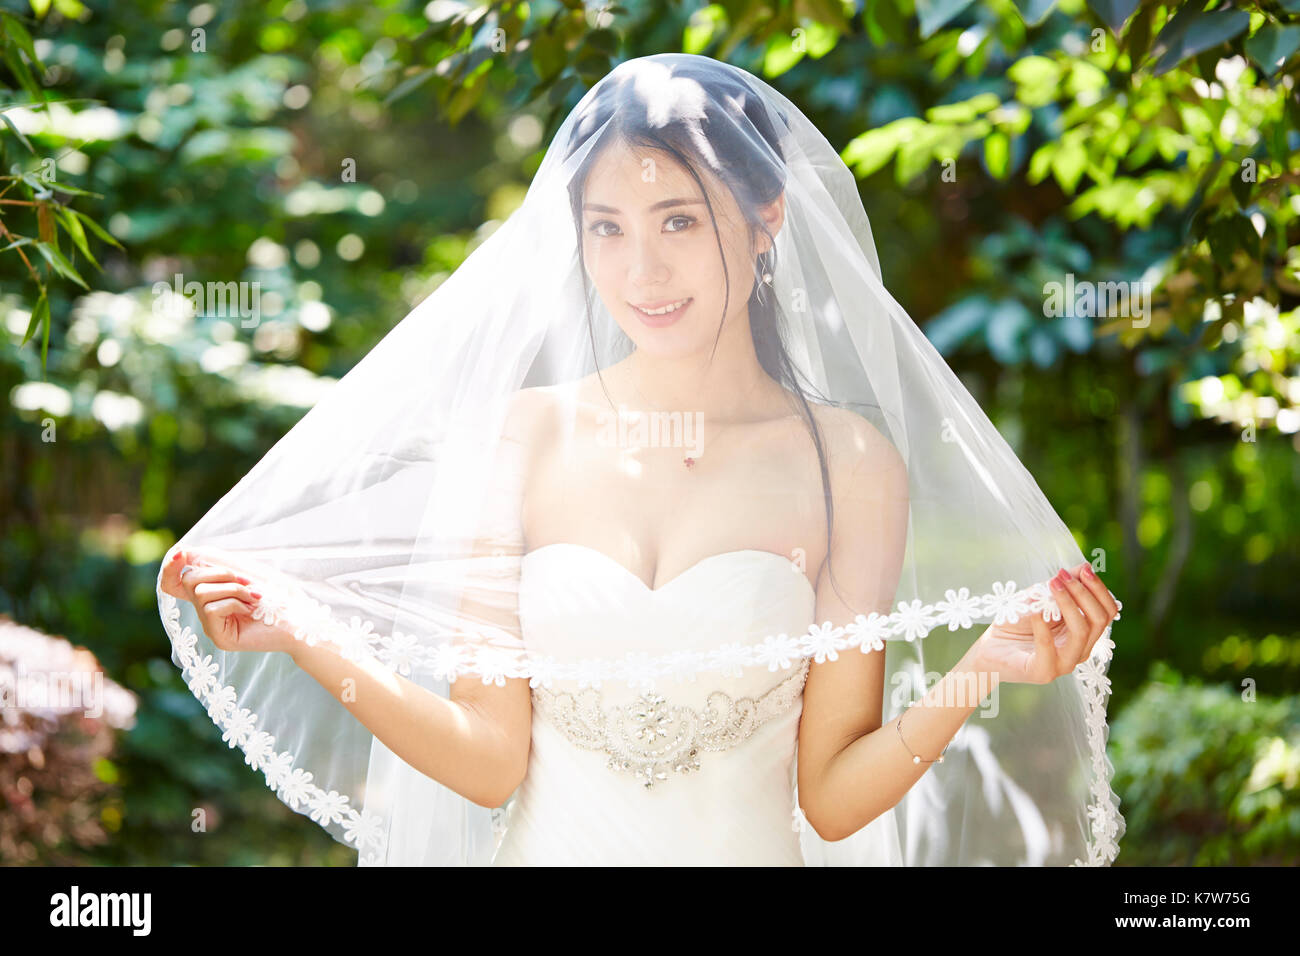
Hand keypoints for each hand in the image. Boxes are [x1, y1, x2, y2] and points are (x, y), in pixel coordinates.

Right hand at [161, 549, 293, 654]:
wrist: (300, 618)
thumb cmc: (277, 594)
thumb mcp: (245, 572)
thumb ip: (216, 563)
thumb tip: (184, 552)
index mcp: (211, 595)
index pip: (175, 583)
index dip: (170, 568)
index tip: (181, 553)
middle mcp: (206, 611)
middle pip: (189, 581)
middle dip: (220, 574)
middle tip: (246, 582)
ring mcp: (212, 626)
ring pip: (201, 593)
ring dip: (233, 589)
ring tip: (254, 597)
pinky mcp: (219, 638)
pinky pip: (212, 609)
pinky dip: (235, 603)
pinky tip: (252, 609)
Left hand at [968, 561, 1118, 684]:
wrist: (989, 649)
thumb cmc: (1016, 623)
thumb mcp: (1039, 599)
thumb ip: (1061, 586)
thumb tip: (1085, 566)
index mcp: (1085, 634)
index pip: (1108, 612)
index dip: (1098, 589)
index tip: (1083, 569)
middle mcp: (1080, 650)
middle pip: (1099, 620)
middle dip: (1084, 593)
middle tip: (1062, 575)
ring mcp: (1064, 664)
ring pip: (1081, 632)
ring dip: (1068, 603)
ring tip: (1052, 585)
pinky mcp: (1043, 672)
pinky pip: (1049, 648)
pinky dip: (1042, 625)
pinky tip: (1034, 610)